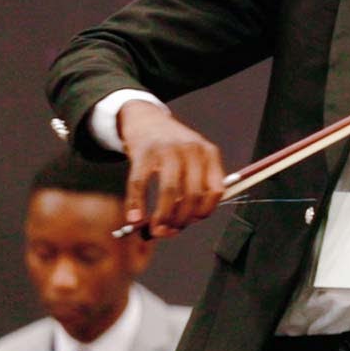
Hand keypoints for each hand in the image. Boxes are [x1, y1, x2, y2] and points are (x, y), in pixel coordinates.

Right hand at [118, 100, 224, 237]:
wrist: (146, 118)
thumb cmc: (172, 148)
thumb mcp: (193, 158)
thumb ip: (194, 185)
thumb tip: (183, 224)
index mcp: (209, 153)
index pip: (216, 190)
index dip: (204, 212)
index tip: (190, 222)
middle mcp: (192, 150)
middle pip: (193, 195)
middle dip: (181, 220)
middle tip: (168, 231)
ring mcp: (167, 149)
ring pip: (169, 192)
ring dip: (162, 217)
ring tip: (155, 229)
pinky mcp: (143, 151)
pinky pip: (139, 184)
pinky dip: (136, 204)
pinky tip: (134, 219)